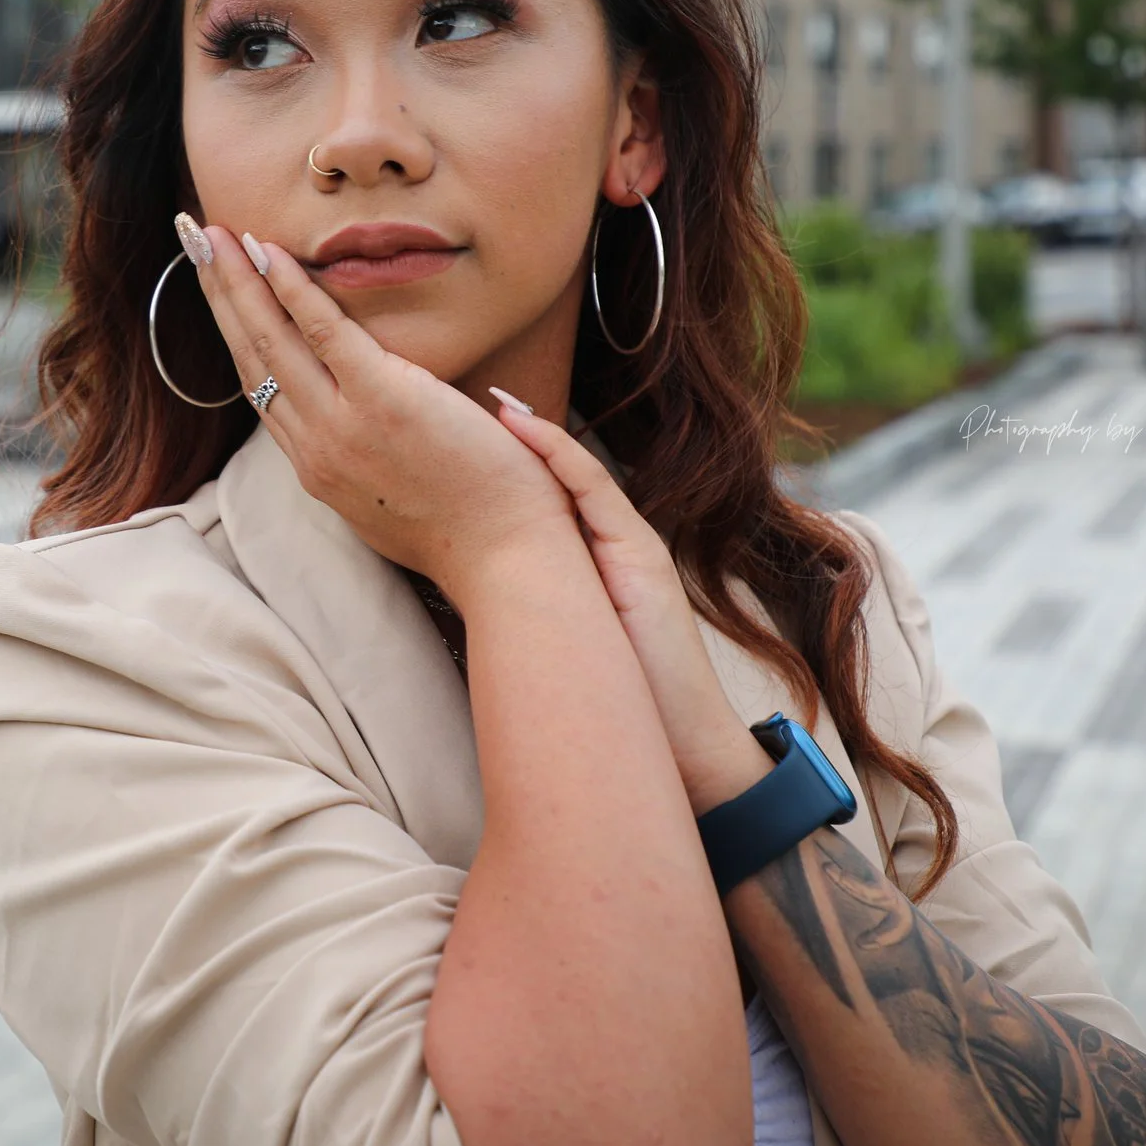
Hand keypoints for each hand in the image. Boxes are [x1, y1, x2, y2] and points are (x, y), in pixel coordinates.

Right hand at [177, 215, 578, 597]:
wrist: (508, 558)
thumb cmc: (473, 528)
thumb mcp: (395, 497)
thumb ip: (369, 455)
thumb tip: (371, 419)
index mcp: (318, 467)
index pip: (260, 387)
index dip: (233, 330)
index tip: (217, 288)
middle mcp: (315, 449)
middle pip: (250, 356)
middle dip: (217, 293)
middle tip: (191, 240)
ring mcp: (343, 427)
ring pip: (271, 341)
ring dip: (237, 280)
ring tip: (211, 233)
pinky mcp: (383, 402)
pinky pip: (324, 333)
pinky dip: (294, 289)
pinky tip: (270, 253)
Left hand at [491, 399, 773, 812]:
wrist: (679, 747)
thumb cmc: (621, 703)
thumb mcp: (572, 639)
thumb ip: (543, 606)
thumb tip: (481, 595)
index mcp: (597, 562)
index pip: (553, 496)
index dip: (515, 461)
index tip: (466, 432)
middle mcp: (616, 544)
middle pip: (562, 475)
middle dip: (520, 435)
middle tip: (471, 398)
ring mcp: (632, 547)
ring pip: (577, 473)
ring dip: (534, 434)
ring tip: (491, 402)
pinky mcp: (640, 557)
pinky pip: (595, 492)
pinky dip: (558, 457)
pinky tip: (520, 431)